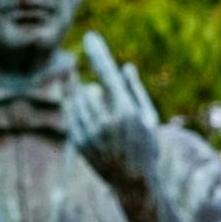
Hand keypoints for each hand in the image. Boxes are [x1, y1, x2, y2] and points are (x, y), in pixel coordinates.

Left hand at [65, 34, 165, 193]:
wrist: (133, 184)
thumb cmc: (146, 147)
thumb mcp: (149, 118)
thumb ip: (135, 90)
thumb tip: (124, 66)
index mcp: (126, 112)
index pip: (108, 74)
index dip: (98, 54)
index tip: (90, 37)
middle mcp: (106, 123)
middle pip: (89, 88)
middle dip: (96, 90)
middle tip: (107, 105)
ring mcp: (89, 134)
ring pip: (78, 100)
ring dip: (86, 99)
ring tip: (101, 115)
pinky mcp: (78, 143)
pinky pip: (71, 115)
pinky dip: (78, 111)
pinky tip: (89, 119)